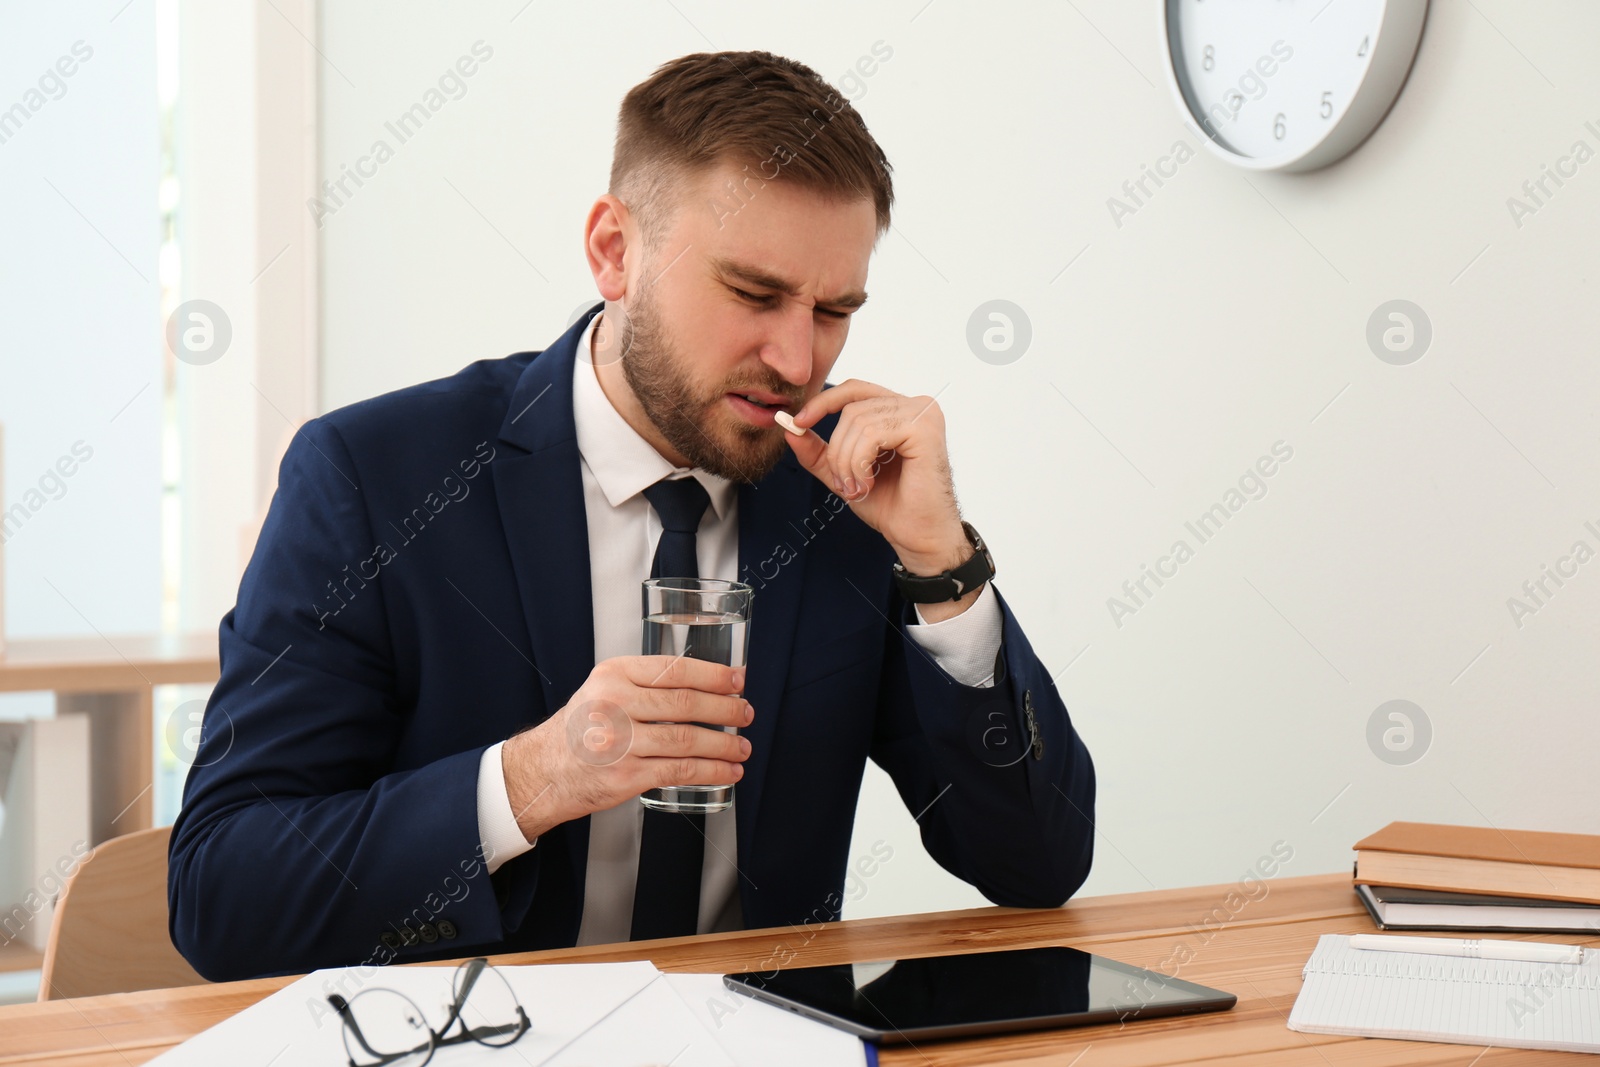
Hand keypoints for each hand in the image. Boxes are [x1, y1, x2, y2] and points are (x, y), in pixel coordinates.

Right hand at [501, 656, 751, 841]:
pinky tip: (728, 770)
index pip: (674, 669)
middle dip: (726, 709)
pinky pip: (680, 771)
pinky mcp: (626, 775)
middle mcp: (615, 705)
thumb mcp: (605, 688)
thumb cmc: (583, 727)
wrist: (545, 769)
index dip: (714, 675)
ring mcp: (620, 742)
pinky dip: (711, 771)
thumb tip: (706, 684)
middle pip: (686, 703)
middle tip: (746, 713)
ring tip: (743, 746)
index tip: (738, 680)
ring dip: (724, 744)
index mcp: (613, 675)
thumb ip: (645, 682)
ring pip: (688, 740)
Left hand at [786, 379, 969, 575]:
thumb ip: (818, 450)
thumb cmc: (891, 505)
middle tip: (844, 484)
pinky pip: (871, 434)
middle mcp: (915, 405)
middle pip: (851, 409)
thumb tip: (789, 427)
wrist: (916, 535)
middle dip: (837, 450)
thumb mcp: (843, 472)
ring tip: (858, 487)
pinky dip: (859, 463)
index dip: (823, 402)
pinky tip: (869, 483)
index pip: (854, 390)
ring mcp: (923, 414)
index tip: (798, 423)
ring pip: (858, 422)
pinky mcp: (924, 428)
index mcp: (899, 410)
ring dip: (847, 462)